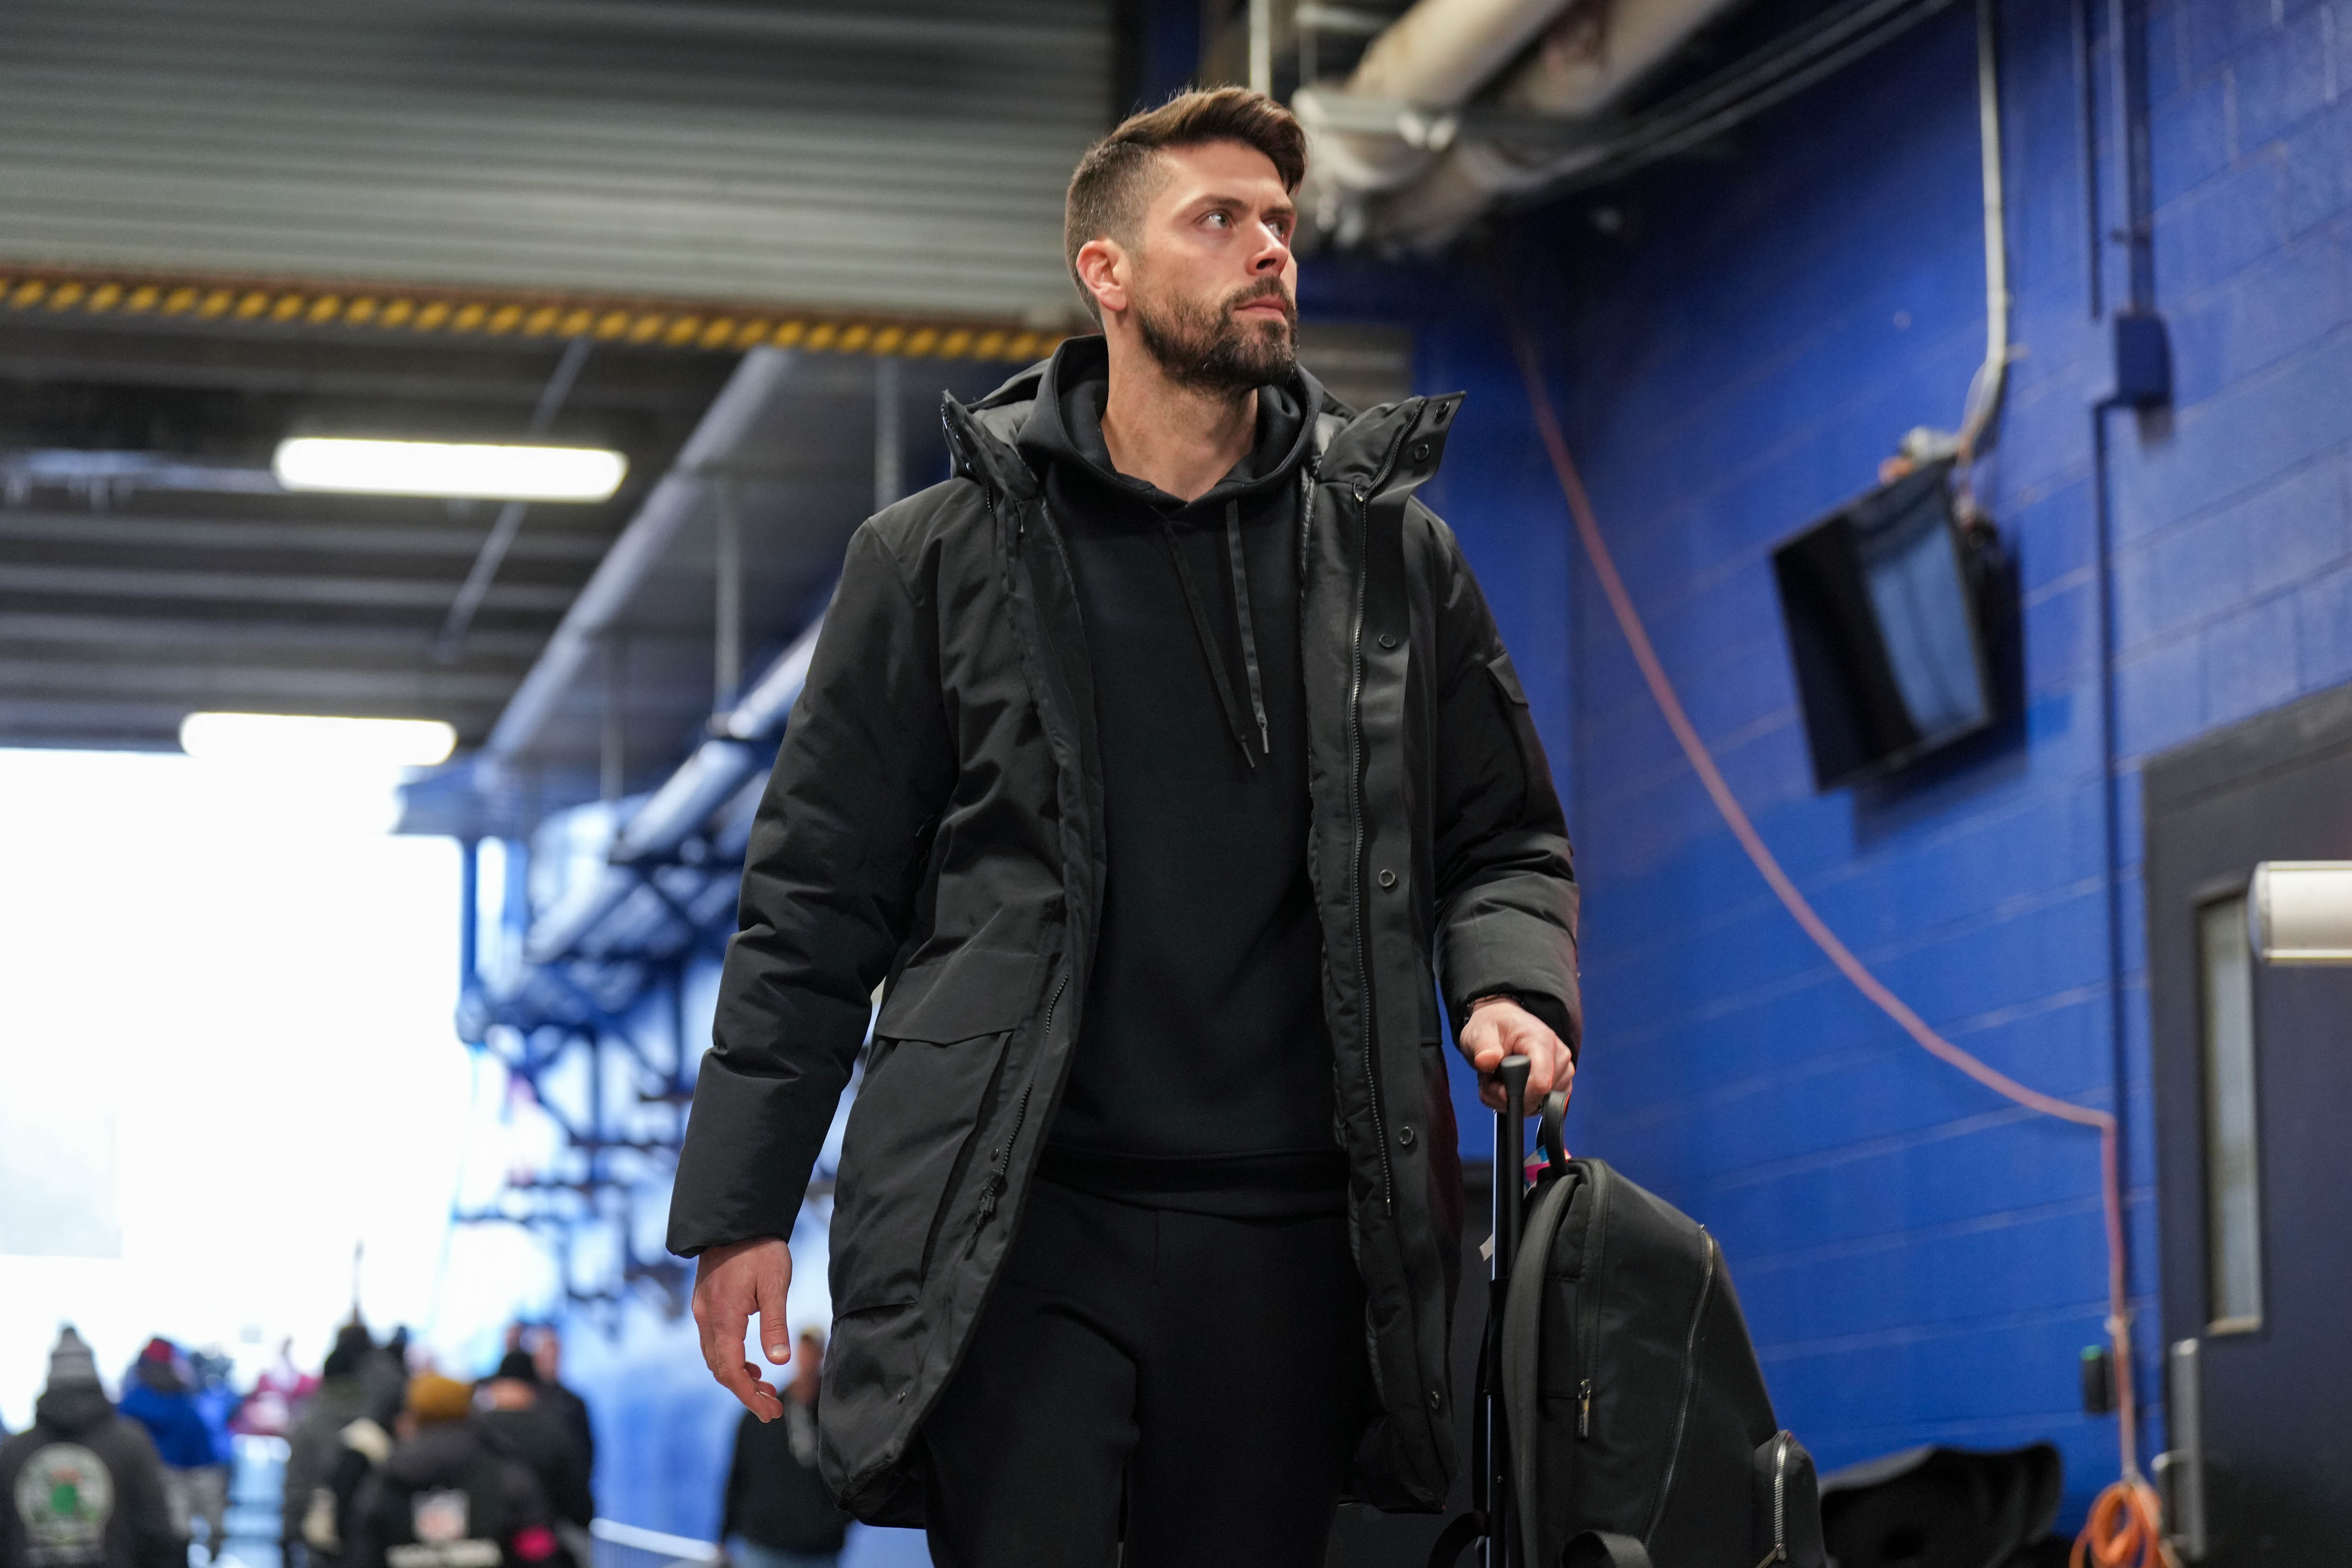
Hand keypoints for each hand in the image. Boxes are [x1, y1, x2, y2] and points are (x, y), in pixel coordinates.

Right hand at [692, 1236, 792, 1421]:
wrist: (735, 1221)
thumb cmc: (760, 1249)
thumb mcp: (775, 1284)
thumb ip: (775, 1323)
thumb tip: (779, 1362)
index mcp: (724, 1317)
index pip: (731, 1370)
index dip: (748, 1395)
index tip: (768, 1411)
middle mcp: (707, 1319)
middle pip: (721, 1370)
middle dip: (746, 1392)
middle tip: (773, 1408)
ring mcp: (703, 1313)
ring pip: (715, 1359)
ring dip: (738, 1378)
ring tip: (767, 1390)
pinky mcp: (705, 1306)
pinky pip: (714, 1344)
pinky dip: (731, 1360)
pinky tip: (753, 1364)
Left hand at [1459, 996, 1573, 1113]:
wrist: (1502, 1026)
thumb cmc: (1494, 1028)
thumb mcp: (1480, 1033)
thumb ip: (1483, 1048)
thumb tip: (1486, 1061)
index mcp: (1542, 1040)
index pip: (1540, 1083)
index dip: (1515, 1094)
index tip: (1494, 1085)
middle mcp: (1559, 1057)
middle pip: (1537, 1098)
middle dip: (1506, 1096)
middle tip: (1490, 1078)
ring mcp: (1562, 1074)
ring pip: (1535, 1106)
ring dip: (1508, 1100)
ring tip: (1497, 1079)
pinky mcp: (1559, 1086)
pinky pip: (1537, 1108)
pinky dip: (1517, 1103)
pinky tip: (1506, 1087)